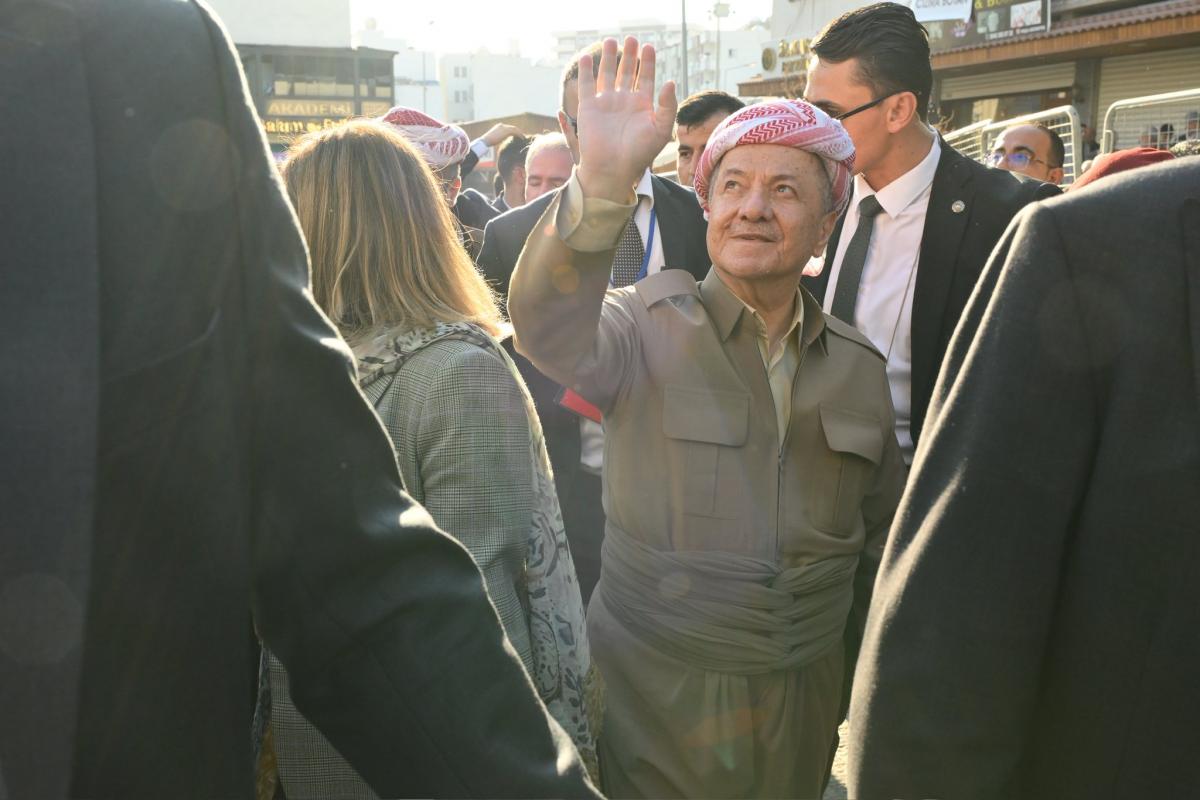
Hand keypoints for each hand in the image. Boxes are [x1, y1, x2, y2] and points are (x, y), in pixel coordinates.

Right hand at [480, 123, 523, 146]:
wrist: (485, 141)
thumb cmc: (487, 142)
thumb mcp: (493, 139)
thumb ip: (498, 139)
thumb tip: (498, 142)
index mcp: (498, 127)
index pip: (508, 128)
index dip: (513, 132)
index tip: (516, 136)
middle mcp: (502, 125)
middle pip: (512, 128)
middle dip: (517, 132)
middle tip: (522, 136)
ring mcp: (504, 127)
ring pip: (515, 129)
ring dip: (520, 133)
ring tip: (523, 138)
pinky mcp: (506, 130)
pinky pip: (515, 132)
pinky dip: (519, 135)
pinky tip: (522, 139)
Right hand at [575, 37, 676, 202]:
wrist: (612, 169)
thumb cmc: (639, 154)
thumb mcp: (660, 130)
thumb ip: (667, 106)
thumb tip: (670, 81)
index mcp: (642, 106)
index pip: (646, 77)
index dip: (648, 62)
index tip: (649, 47)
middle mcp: (624, 102)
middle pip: (628, 72)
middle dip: (630, 55)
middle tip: (632, 39)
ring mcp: (606, 103)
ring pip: (608, 74)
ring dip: (610, 58)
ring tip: (612, 41)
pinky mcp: (588, 108)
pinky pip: (587, 85)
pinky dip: (586, 71)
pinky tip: (588, 57)